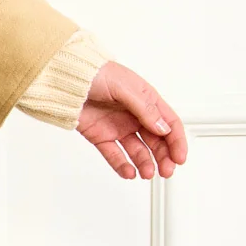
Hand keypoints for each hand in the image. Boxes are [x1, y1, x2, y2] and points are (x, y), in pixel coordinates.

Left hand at [76, 62, 187, 179]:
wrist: (65, 79)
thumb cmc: (96, 73)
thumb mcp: (125, 87)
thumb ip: (145, 109)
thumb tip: (163, 128)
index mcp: (146, 101)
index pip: (169, 124)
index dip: (177, 141)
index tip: (179, 157)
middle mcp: (135, 116)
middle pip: (156, 141)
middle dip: (164, 157)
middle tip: (166, 170)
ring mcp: (118, 128)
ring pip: (137, 151)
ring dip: (145, 163)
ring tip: (147, 173)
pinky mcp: (101, 137)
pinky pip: (115, 155)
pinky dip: (122, 166)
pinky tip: (129, 172)